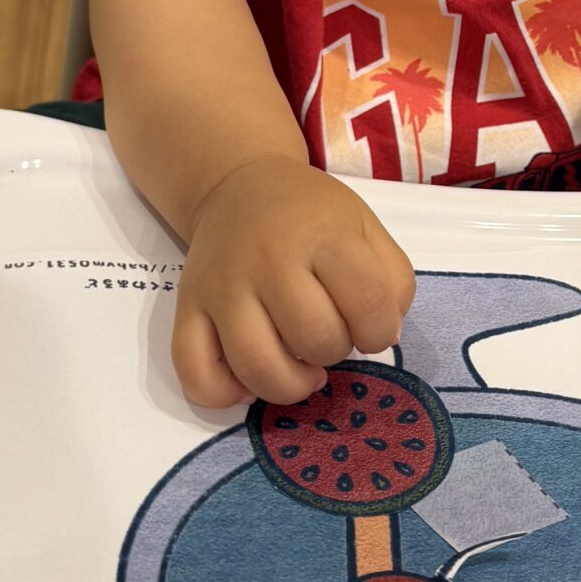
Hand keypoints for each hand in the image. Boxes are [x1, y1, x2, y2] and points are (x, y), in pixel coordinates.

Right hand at [170, 157, 416, 408]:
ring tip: (302, 371)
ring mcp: (222, 287)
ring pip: (257, 365)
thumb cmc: (312, 215)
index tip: (372, 329)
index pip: (366, 301)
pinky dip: (223, 395)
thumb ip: (392, 279)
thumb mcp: (366, 226)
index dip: (380, 331)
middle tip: (331, 337)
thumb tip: (384, 336)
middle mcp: (267, 260)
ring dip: (291, 384)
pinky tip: (249, 383)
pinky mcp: (187, 308)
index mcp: (321, 235)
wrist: (241, 186)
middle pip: (314, 338)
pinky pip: (194, 373)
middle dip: (335, 352)